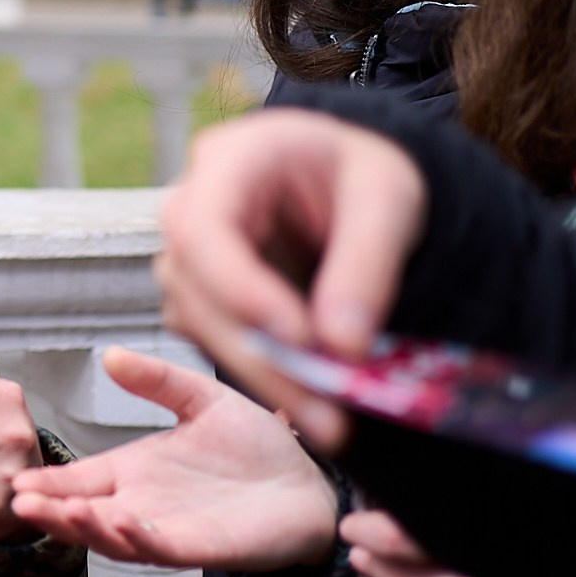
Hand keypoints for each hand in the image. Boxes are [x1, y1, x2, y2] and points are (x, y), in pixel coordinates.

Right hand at [8, 348, 337, 570]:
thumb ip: (158, 381)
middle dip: (49, 509)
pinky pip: (160, 548)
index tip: (15, 478)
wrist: (310, 486)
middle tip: (17, 499)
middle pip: (83, 512)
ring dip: (81, 526)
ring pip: (111, 535)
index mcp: (136, 470)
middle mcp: (142, 504)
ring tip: (51, 512)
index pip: (80, 479)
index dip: (48, 482)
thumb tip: (110, 354)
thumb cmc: (259, 448)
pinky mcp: (200, 547)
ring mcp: (167, 529)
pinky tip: (118, 523)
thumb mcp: (202, 400)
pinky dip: (136, 538)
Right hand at [156, 110, 427, 451]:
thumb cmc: (362, 174)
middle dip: (257, 355)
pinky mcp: (203, 292)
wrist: (351, 182)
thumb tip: (343, 346)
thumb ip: (366, 266)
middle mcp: (192, 203)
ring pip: (197, 321)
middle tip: (324, 413)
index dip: (240, 287)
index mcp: (231, 159)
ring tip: (329, 417)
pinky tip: (308, 397)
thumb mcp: (385, 200)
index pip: (205, 227)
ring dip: (258, 374)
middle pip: (195, 285)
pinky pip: (213, 337)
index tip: (298, 338)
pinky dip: (257, 371)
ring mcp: (190, 250)